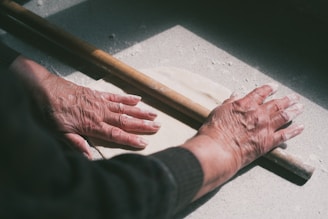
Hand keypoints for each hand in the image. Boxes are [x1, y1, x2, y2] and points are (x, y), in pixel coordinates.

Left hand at [43, 76, 159, 157]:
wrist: (45, 89)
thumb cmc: (51, 112)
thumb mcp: (60, 132)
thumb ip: (76, 143)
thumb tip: (88, 156)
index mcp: (93, 125)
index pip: (116, 134)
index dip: (131, 139)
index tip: (145, 142)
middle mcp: (101, 113)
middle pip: (126, 120)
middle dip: (143, 125)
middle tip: (158, 126)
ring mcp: (100, 102)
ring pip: (124, 108)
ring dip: (140, 112)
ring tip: (154, 114)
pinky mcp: (97, 94)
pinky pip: (116, 96)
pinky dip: (128, 98)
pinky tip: (138, 99)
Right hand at [183, 83, 303, 198]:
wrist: (218, 149)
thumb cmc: (215, 131)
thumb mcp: (219, 111)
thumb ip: (230, 103)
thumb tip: (235, 96)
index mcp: (246, 104)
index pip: (261, 92)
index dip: (269, 89)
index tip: (274, 87)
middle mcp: (258, 113)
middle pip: (277, 103)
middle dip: (287, 99)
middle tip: (294, 97)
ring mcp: (265, 127)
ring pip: (284, 116)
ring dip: (294, 111)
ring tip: (299, 108)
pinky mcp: (268, 142)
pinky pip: (285, 135)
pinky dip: (294, 131)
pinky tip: (300, 128)